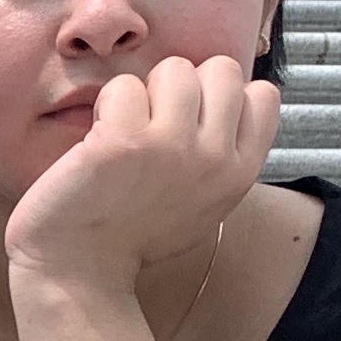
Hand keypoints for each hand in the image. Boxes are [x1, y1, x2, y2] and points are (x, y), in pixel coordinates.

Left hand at [3, 53, 278, 298]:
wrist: (78, 272)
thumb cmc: (133, 236)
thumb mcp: (204, 202)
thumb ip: (223, 155)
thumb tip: (231, 97)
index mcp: (240, 173)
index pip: (262, 94)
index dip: (221, 96)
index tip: (188, 122)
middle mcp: (215, 157)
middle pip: (222, 69)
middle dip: (183, 86)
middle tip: (152, 123)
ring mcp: (171, 146)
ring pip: (175, 68)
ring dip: (143, 92)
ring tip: (123, 130)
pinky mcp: (123, 140)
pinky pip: (124, 86)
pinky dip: (106, 104)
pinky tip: (96, 139)